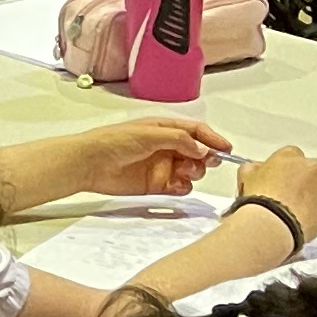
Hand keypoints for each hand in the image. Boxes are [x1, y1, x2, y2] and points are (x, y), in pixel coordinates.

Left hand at [64, 111, 233, 199]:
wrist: (90, 163)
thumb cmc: (114, 141)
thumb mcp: (149, 134)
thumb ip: (179, 140)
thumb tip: (203, 149)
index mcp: (164, 129)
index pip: (196, 131)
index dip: (212, 139)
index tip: (226, 149)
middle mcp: (166, 147)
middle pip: (198, 152)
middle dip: (206, 157)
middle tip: (206, 162)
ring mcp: (162, 166)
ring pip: (192, 170)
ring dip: (194, 172)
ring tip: (184, 171)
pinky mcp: (156, 184)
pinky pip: (180, 187)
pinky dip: (183, 187)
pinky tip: (176, 185)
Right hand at [235, 146, 316, 242]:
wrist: (272, 222)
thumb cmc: (257, 197)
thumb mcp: (246, 175)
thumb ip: (256, 168)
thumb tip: (258, 170)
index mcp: (290, 155)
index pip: (291, 155)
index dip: (285, 168)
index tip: (279, 179)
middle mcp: (311, 168)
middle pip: (312, 170)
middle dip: (304, 180)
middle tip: (289, 196)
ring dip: (311, 199)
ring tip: (294, 213)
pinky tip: (302, 223)